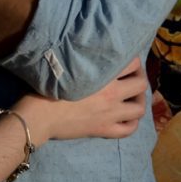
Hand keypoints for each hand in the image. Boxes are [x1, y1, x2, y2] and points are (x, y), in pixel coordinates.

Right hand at [21, 58, 146, 142]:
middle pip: (141, 85)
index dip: (133, 62)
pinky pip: (128, 130)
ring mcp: (109, 115)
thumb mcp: (68, 66)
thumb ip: (85, 60)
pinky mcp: (103, 130)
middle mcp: (112, 95)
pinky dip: (131, 124)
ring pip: (139, 109)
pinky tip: (125, 118)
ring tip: (131, 99)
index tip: (127, 63)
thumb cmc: (48, 87)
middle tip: (131, 79)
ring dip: (138, 102)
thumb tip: (92, 51)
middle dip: (139, 80)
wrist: (39, 116)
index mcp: (103, 76)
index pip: (132, 63)